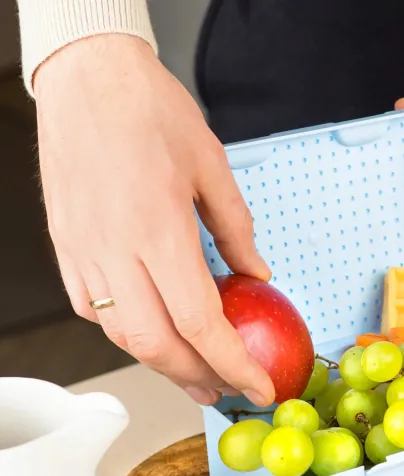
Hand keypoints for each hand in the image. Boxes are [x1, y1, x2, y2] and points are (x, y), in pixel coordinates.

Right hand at [35, 35, 274, 406]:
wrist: (86, 76)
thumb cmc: (148, 110)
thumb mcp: (212, 166)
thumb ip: (237, 230)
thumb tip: (256, 276)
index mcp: (158, 230)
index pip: (199, 322)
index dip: (233, 365)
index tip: (258, 388)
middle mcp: (115, 250)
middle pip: (157, 344)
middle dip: (198, 378)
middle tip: (228, 391)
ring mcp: (84, 253)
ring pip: (122, 336)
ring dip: (163, 365)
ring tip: (196, 376)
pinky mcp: (67, 249)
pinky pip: (94, 311)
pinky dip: (128, 334)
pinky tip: (154, 335)